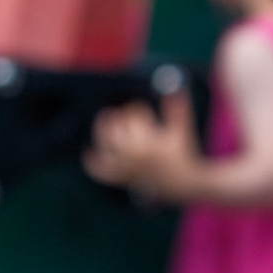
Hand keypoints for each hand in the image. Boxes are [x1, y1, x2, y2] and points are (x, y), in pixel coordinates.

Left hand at [83, 91, 200, 197]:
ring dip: (101, 132)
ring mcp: (125, 167)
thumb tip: (175, 89)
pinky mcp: (121, 177)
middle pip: (114, 130)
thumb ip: (177, 110)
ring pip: (104, 147)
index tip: (138, 107)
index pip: (134, 118)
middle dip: (115, 117)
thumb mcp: (181, 131)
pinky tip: (89, 152)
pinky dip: (92, 162)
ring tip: (104, 120)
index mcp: (149, 141)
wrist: (183, 183)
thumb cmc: (183, 154)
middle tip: (118, 111)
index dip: (135, 109)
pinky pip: (100, 171)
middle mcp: (134, 155)